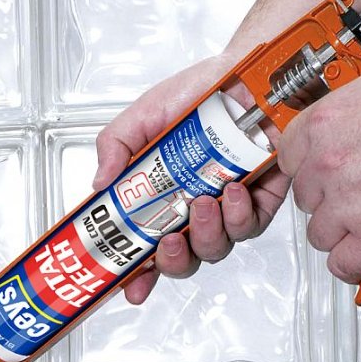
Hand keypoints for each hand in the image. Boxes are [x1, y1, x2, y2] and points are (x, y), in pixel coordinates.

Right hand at [94, 56, 290, 304]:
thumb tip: (99, 185)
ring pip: (216, 249)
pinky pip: (250, 226)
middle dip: (173, 261)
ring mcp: (226, 209)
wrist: (246, 74)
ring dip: (207, 234)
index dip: (137, 274)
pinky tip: (233, 192)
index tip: (129, 287)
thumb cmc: (198, 91)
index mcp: (160, 198)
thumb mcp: (143, 115)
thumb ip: (115, 146)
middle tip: (169, 240)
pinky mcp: (262, 201)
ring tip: (202, 203)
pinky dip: (240, 215)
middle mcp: (192, 210)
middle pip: (182, 260)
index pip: (144, 248)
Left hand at [276, 25, 360, 285]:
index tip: (320, 163)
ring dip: (339, 229)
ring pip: (318, 232)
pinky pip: (343, 265)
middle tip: (356, 187)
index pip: (287, 153)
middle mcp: (331, 164)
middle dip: (326, 194)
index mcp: (329, 120)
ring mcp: (352, 204)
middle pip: (303, 194)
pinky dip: (354, 261)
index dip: (306, 160)